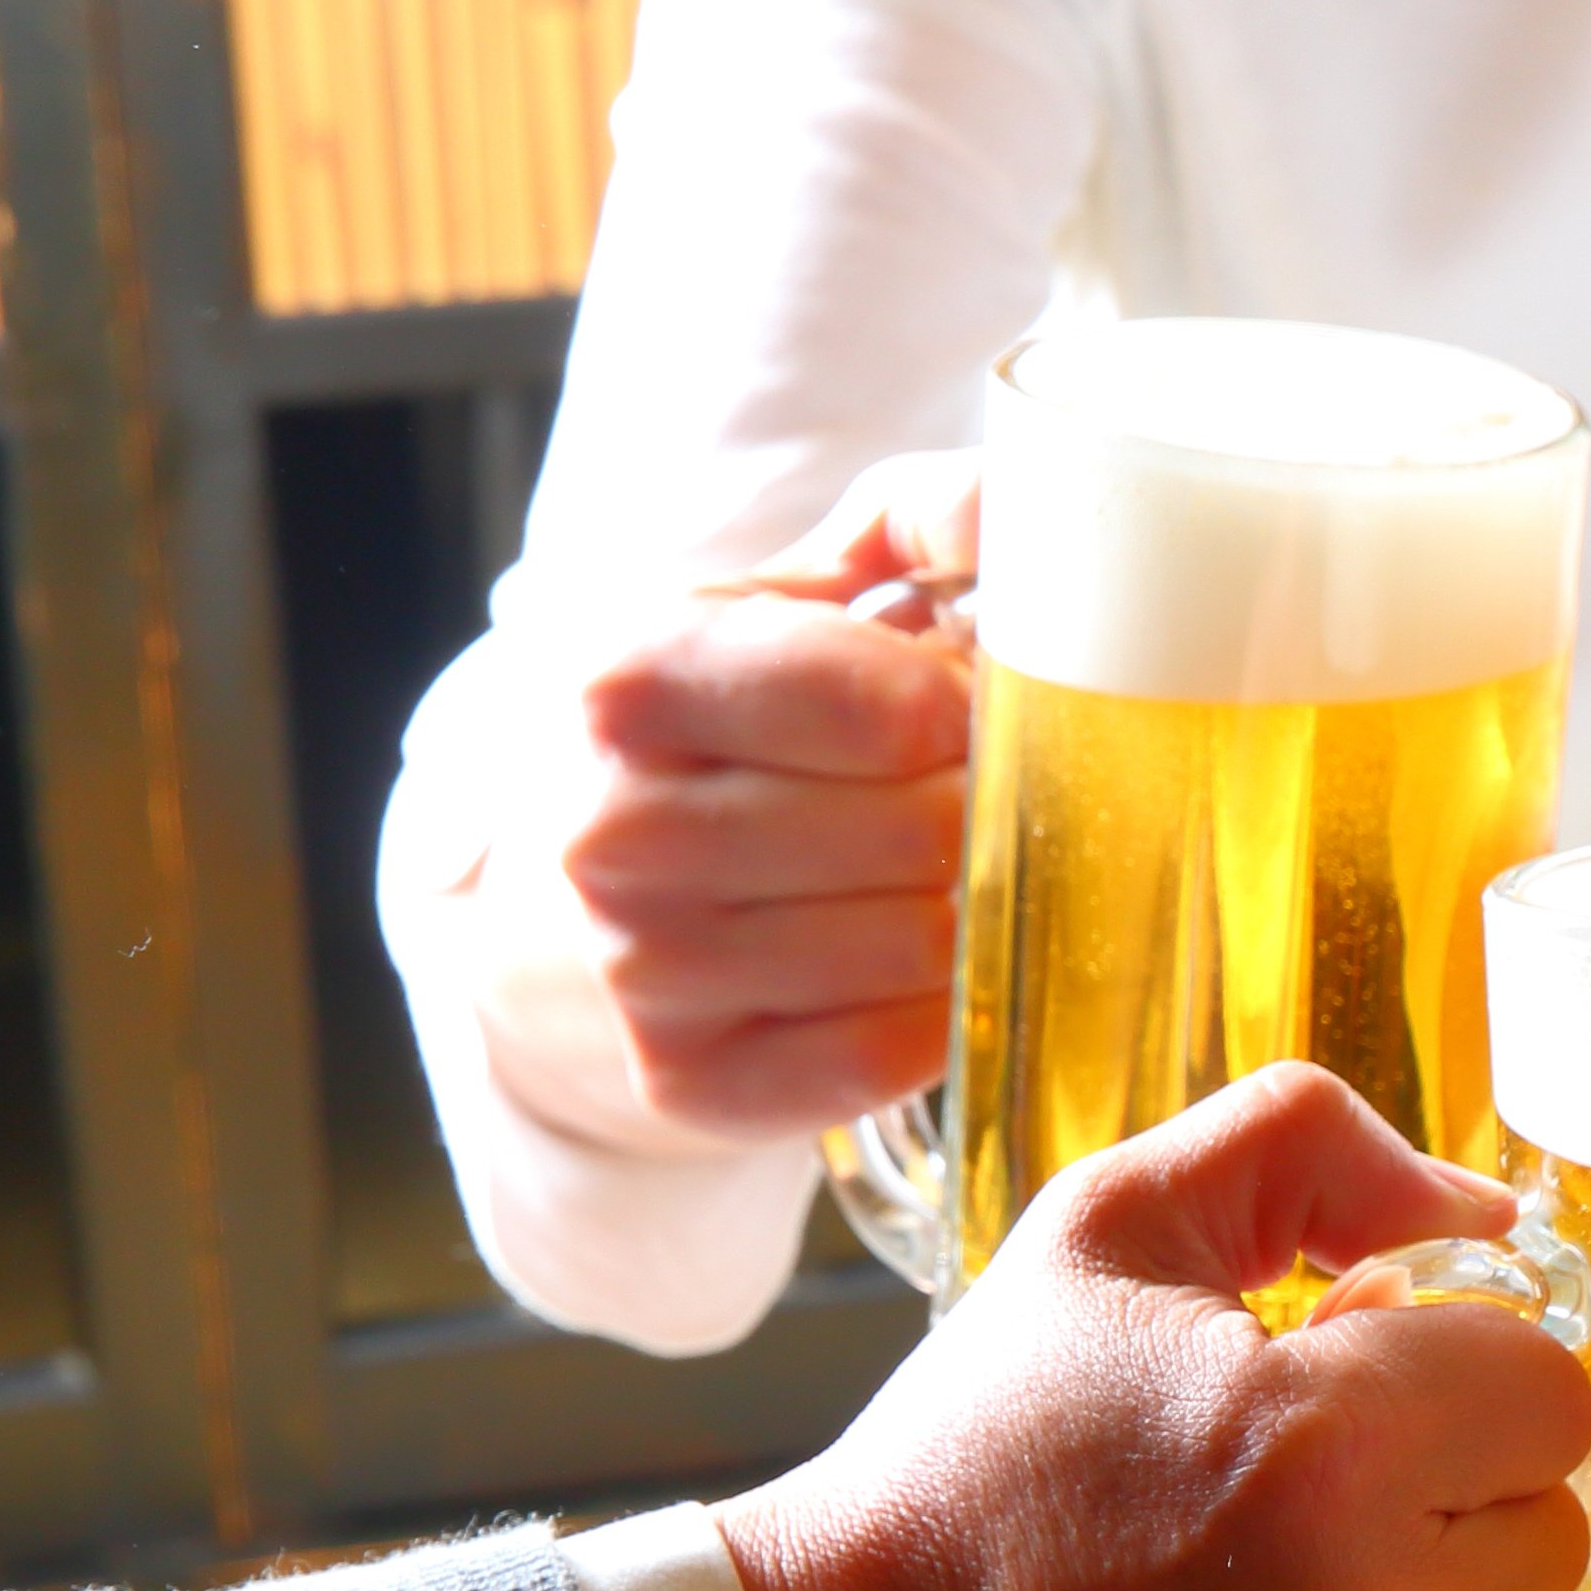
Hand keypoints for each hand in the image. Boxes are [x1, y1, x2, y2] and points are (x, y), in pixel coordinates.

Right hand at [477, 455, 983, 1157]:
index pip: (884, 708)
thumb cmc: (719, 733)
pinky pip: (894, 1054)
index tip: (978, 708)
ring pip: (921, 948)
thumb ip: (915, 524)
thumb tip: (1030, 506)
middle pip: (923, 830)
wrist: (560, 916)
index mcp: (631, 675)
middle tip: (982, 797)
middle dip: (987, 810)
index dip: (975, 710)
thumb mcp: (782, 601)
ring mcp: (644, 970)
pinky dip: (944, 1012)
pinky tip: (920, 965)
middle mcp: (614, 830)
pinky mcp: (692, 1084)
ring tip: (949, 872)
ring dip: (975, 911)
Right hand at [713, 1063, 1590, 1590]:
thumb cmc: (979, 1474)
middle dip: (1442, 1523)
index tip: (1329, 1429)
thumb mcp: (1106, 1231)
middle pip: (1554, 1538)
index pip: (1548, 1394)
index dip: (1440, 1395)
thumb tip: (1495, 1213)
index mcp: (1329, 1444)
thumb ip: (1312, 1147)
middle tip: (1279, 1550)